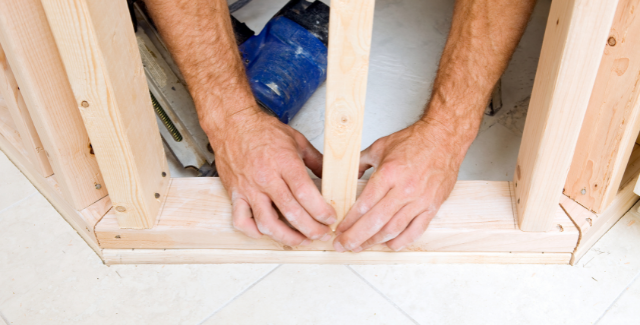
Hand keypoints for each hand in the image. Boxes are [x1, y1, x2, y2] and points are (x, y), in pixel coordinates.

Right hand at [209, 108, 336, 245]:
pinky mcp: (235, 194)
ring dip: (287, 237)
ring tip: (302, 240)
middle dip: (311, 228)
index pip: (305, 193)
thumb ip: (316, 161)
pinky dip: (254, 232)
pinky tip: (268, 233)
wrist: (231, 124)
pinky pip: (241, 221)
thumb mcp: (296, 140)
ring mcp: (249, 188)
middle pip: (291, 212)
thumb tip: (331, 178)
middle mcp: (266, 178)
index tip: (331, 219)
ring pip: (267, 223)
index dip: (320, 210)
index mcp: (284, 162)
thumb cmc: (263, 130)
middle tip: (323, 234)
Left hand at [333, 119, 469, 251]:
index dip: (349, 221)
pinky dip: (401, 241)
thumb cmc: (415, 141)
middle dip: (356, 237)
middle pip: (375, 222)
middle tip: (343, 245)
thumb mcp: (380, 146)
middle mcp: (404, 189)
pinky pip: (416, 230)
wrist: (444, 138)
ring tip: (360, 247)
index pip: (364, 205)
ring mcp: (420, 200)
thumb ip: (360, 162)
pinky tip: (388, 244)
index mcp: (389, 173)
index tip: (339, 230)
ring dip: (374, 241)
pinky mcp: (433, 206)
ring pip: (393, 229)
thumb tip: (346, 175)